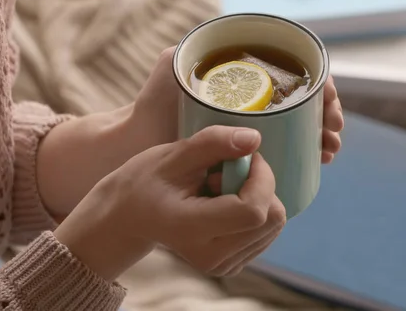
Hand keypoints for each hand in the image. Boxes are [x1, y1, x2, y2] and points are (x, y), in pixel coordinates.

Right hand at [54, 125, 285, 280]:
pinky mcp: (233, 265)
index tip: (244, 156)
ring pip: (274, 225)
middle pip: (271, 219)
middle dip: (259, 185)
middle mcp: (211, 258)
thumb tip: (254, 139)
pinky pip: (267, 232)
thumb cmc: (147, 183)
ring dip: (256, 197)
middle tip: (226, 172)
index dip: (261, 178)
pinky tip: (225, 203)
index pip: (253, 211)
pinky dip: (254, 210)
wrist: (131, 218)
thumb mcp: (173, 155)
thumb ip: (213, 143)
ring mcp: (224, 266)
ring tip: (220, 190)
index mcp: (192, 230)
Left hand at [131, 47, 343, 160]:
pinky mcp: (250, 149)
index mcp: (244, 75)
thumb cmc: (153, 106)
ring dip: (324, 134)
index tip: (329, 105)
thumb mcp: (169, 68)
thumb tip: (216, 37)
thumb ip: (187, 47)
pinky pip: (288, 148)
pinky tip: (321, 161)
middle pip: (304, 100)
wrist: (138, 147)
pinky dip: (309, 152)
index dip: (321, 87)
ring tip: (329, 150)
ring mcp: (254, 124)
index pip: (294, 73)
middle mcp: (254, 97)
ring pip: (301, 125)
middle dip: (328, 114)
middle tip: (332, 133)